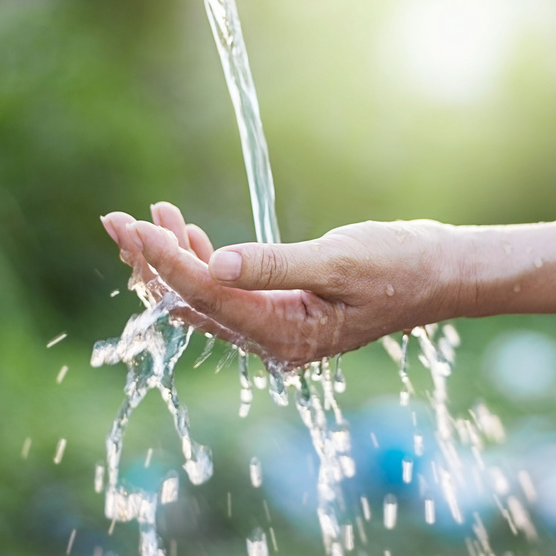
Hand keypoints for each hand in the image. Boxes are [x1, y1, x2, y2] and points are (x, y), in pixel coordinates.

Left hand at [101, 202, 461, 367]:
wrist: (439, 273)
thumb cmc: (401, 265)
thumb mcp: (341, 260)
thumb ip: (275, 264)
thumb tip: (213, 264)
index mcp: (286, 335)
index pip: (207, 298)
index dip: (165, 262)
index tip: (131, 226)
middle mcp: (272, 339)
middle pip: (192, 305)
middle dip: (152, 263)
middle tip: (115, 221)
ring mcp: (274, 326)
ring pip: (203, 298)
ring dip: (172, 258)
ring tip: (147, 216)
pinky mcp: (279, 309)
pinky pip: (225, 291)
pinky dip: (201, 260)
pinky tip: (186, 231)